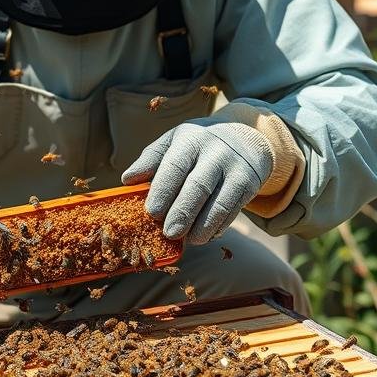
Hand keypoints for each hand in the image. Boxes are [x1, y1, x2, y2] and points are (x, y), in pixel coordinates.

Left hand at [122, 119, 272, 244]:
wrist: (245, 136)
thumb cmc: (199, 144)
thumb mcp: (175, 141)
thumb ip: (151, 159)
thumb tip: (127, 179)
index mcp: (190, 139)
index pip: (175, 165)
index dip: (163, 190)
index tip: (152, 212)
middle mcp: (215, 151)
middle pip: (198, 186)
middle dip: (182, 212)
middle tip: (169, 233)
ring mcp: (235, 167)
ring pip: (219, 202)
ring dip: (203, 226)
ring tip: (189, 240)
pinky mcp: (250, 183)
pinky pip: (233, 209)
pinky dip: (219, 226)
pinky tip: (207, 235)